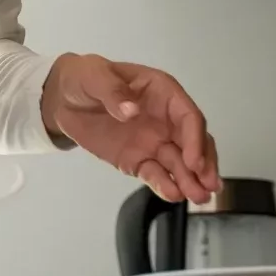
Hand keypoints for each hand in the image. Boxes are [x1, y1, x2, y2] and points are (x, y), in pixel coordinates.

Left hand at [41, 52, 219, 204]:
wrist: (66, 98)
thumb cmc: (86, 79)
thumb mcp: (96, 77)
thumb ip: (114, 93)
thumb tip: (130, 111)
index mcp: (163, 93)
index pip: (187, 117)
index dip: (194, 139)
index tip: (193, 162)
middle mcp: (165, 119)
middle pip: (191, 142)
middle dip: (203, 164)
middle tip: (209, 187)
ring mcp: (152, 141)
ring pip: (178, 162)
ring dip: (190, 180)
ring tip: (200, 199)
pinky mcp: (136, 160)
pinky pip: (154, 173)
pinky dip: (164, 184)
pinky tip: (174, 195)